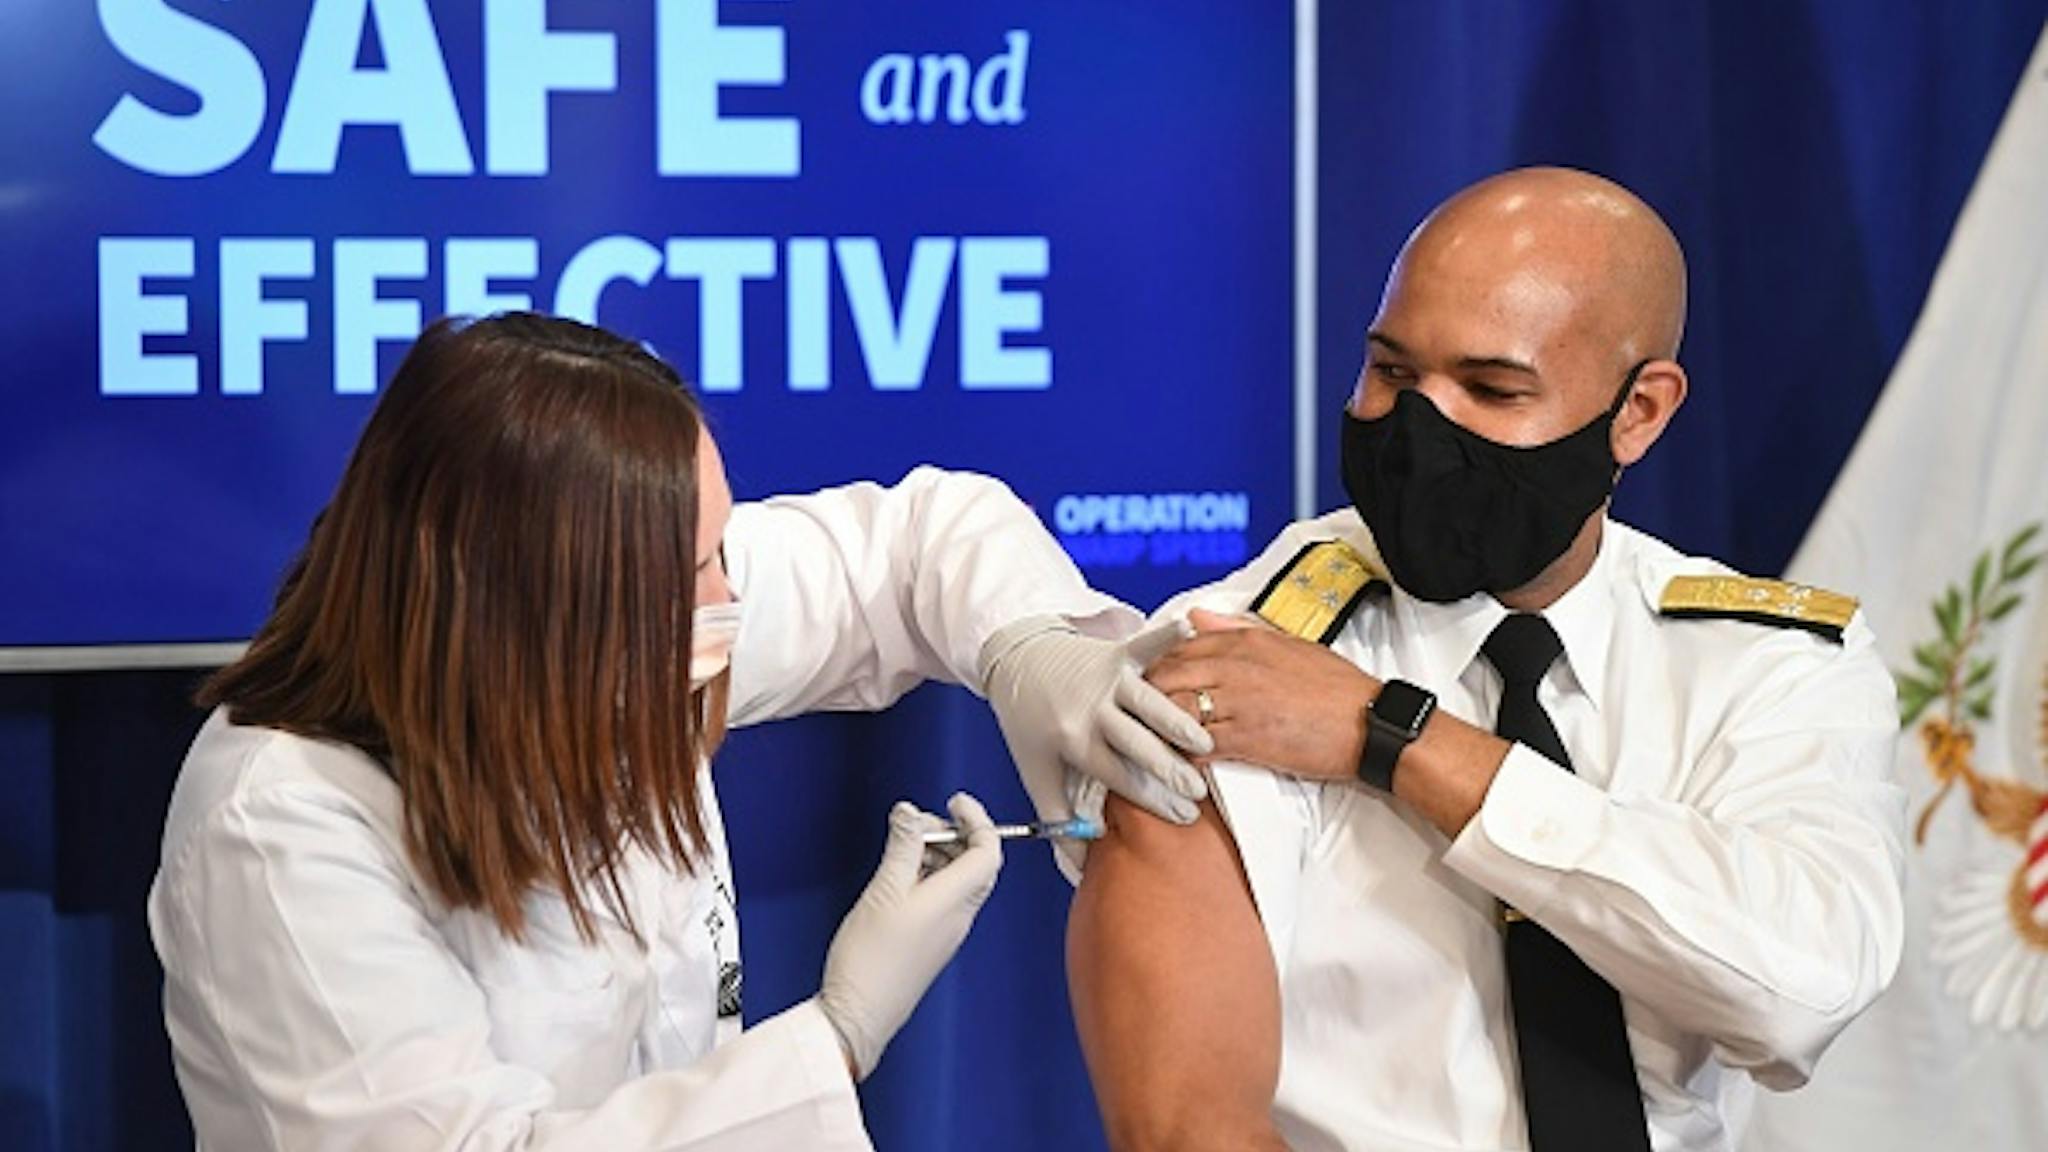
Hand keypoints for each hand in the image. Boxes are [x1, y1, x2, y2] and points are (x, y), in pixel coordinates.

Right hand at [817, 793, 1003, 1079]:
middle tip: (918, 825)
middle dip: (953, 835)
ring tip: (901, 848)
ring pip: (958, 880)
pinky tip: (896, 877)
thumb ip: (902, 847)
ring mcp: (946, 930)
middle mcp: (959, 915)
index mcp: (956, 899)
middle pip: (976, 863)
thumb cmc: (870, 960)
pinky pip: (941, 898)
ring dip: (937, 855)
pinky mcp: (930, 942)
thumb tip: (911, 813)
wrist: (859, 1016)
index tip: (954, 801)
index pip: (989, 850)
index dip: (977, 819)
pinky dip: (926, 877)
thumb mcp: (883, 890)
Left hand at [982, 617, 1213, 824]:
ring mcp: (1107, 679)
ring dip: (1180, 722)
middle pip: (1138, 744)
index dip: (1152, 800)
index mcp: (1074, 741)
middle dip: (1170, 771)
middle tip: (1199, 792)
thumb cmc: (1031, 721)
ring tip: (1207, 743)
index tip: (1183, 818)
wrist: (1016, 661)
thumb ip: (1059, 819)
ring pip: (1151, 703)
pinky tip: (1193, 630)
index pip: (1119, 777)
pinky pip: (1147, 646)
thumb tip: (1081, 866)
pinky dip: (1169, 637)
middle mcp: (1092, 709)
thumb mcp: (1036, 772)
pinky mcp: (1117, 654)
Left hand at [1145, 608, 1381, 781]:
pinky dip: (1180, 755)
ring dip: (1155, 727)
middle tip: (1137, 715)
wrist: (1369, 723)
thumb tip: (1195, 616)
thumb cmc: (1334, 688)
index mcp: (1244, 641)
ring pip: (1173, 711)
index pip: (1178, 647)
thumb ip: (1234, 629)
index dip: (1156, 667)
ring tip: (1148, 741)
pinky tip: (1176, 762)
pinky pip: (1196, 745)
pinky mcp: (1247, 738)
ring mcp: (1239, 702)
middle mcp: (1235, 666)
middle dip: (1144, 696)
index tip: (1147, 684)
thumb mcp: (1286, 643)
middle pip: (1166, 677)